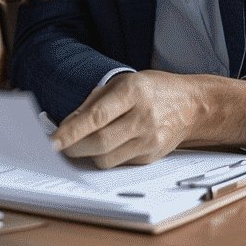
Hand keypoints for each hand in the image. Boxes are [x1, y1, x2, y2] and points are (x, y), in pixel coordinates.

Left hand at [50, 70, 245, 168]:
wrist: (193, 104)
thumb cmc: (151, 89)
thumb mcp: (120, 83)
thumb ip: (91, 103)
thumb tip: (65, 125)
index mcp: (132, 92)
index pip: (97, 117)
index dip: (72, 131)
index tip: (53, 141)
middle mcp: (142, 117)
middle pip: (100, 142)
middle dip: (74, 148)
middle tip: (59, 147)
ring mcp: (149, 139)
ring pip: (108, 158)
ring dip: (88, 154)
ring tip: (82, 143)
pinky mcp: (152, 156)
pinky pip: (120, 162)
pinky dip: (106, 156)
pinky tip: (105, 144)